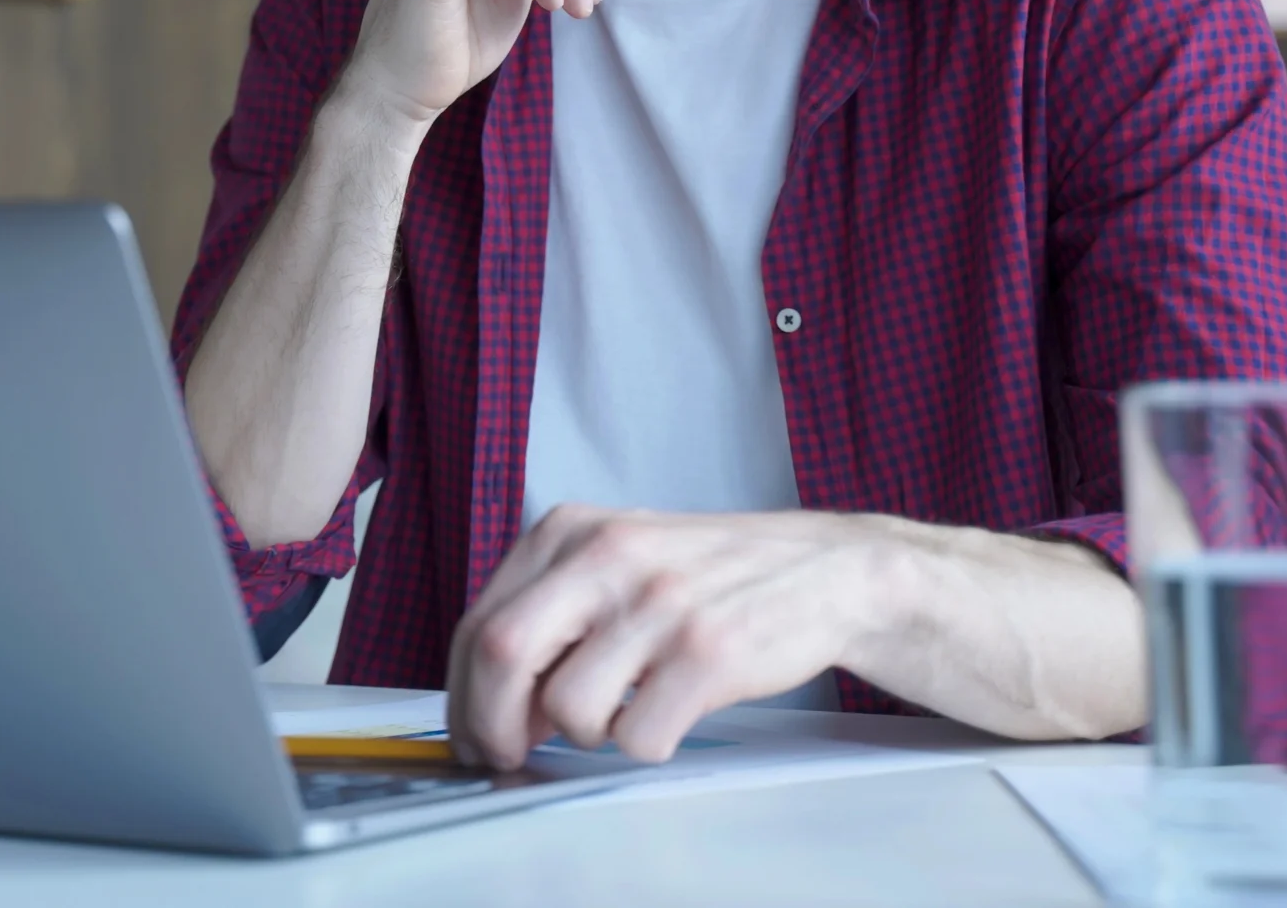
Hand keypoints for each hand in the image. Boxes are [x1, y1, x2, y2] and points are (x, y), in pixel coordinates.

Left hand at [445, 506, 889, 768]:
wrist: (823, 569)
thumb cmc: (707, 576)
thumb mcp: (614, 561)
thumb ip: (549, 613)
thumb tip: (489, 703)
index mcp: (569, 530)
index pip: (479, 623)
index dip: (462, 695)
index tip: (471, 732)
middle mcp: (607, 555)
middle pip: (500, 654)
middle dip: (492, 724)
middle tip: (509, 755)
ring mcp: (659, 601)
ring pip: (569, 707)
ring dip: (585, 736)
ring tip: (621, 712)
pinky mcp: (708, 651)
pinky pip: (639, 736)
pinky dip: (643, 744)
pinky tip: (667, 712)